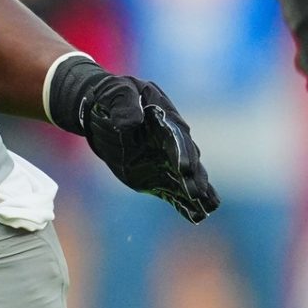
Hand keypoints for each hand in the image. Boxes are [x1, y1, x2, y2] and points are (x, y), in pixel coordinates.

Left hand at [49, 57, 219, 222]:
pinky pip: (172, 188)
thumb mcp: (116, 93)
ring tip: (207, 208)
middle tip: (197, 194)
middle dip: (193, 176)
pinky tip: (196, 215)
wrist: (100, 110)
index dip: (182, 152)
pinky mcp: (155, 173)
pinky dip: (182, 201)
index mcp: (165, 116)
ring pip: (186, 176)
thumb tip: (130, 124)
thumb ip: (124, 105)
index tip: (184, 168)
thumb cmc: (111, 96)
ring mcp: (165, 158)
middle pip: (187, 158)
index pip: (177, 136)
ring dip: (196, 191)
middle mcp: (171, 140)